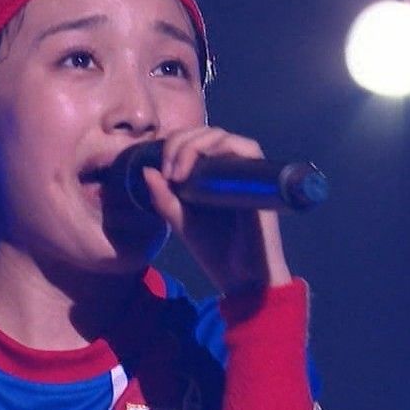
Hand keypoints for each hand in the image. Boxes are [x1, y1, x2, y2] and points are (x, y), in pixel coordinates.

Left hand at [142, 127, 292, 293]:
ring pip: (223, 136)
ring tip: (178, 174)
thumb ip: (163, 197)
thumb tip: (147, 169)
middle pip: (207, 132)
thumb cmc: (214, 250)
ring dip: (194, 145)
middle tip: (168, 172)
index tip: (161, 172)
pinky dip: (220, 149)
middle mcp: (232, 168)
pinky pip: (248, 148)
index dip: (174, 145)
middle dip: (180, 143)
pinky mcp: (262, 179)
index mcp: (214, 174)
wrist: (240, 277)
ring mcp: (248, 172)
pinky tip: (197, 173)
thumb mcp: (180, 219)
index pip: (196, 140)